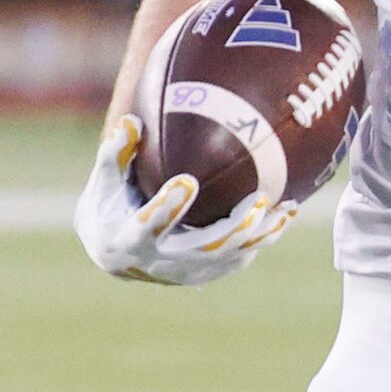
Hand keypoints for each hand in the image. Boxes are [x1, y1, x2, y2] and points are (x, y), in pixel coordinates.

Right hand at [73, 115, 293, 284]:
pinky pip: (241, 257)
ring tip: (284, 207)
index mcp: (129, 240)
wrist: (117, 252)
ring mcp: (188, 271)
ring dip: (259, 233)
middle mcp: (161, 262)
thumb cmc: (110, 205)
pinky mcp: (208, 271)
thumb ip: (116, 152)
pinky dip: (264, 237)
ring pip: (230, 257)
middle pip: (203, 250)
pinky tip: (285, 213)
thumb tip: (130, 120)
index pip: (149, 226)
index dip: (168, 208)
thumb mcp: (105, 181)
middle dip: (233, 228)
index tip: (187, 181)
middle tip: (256, 200)